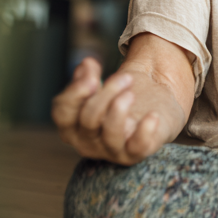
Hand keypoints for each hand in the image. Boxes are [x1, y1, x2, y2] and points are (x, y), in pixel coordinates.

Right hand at [52, 39, 192, 163]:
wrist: (155, 110)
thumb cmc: (120, 99)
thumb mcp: (102, 86)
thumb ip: (89, 76)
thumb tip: (86, 64)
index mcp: (72, 126)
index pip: (62, 113)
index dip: (75, 91)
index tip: (93, 68)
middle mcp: (86, 143)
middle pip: (88, 119)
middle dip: (107, 93)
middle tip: (126, 77)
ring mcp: (111, 151)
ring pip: (110, 134)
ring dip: (121, 108)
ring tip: (132, 92)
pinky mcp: (135, 153)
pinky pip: (138, 146)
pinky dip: (145, 130)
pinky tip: (152, 115)